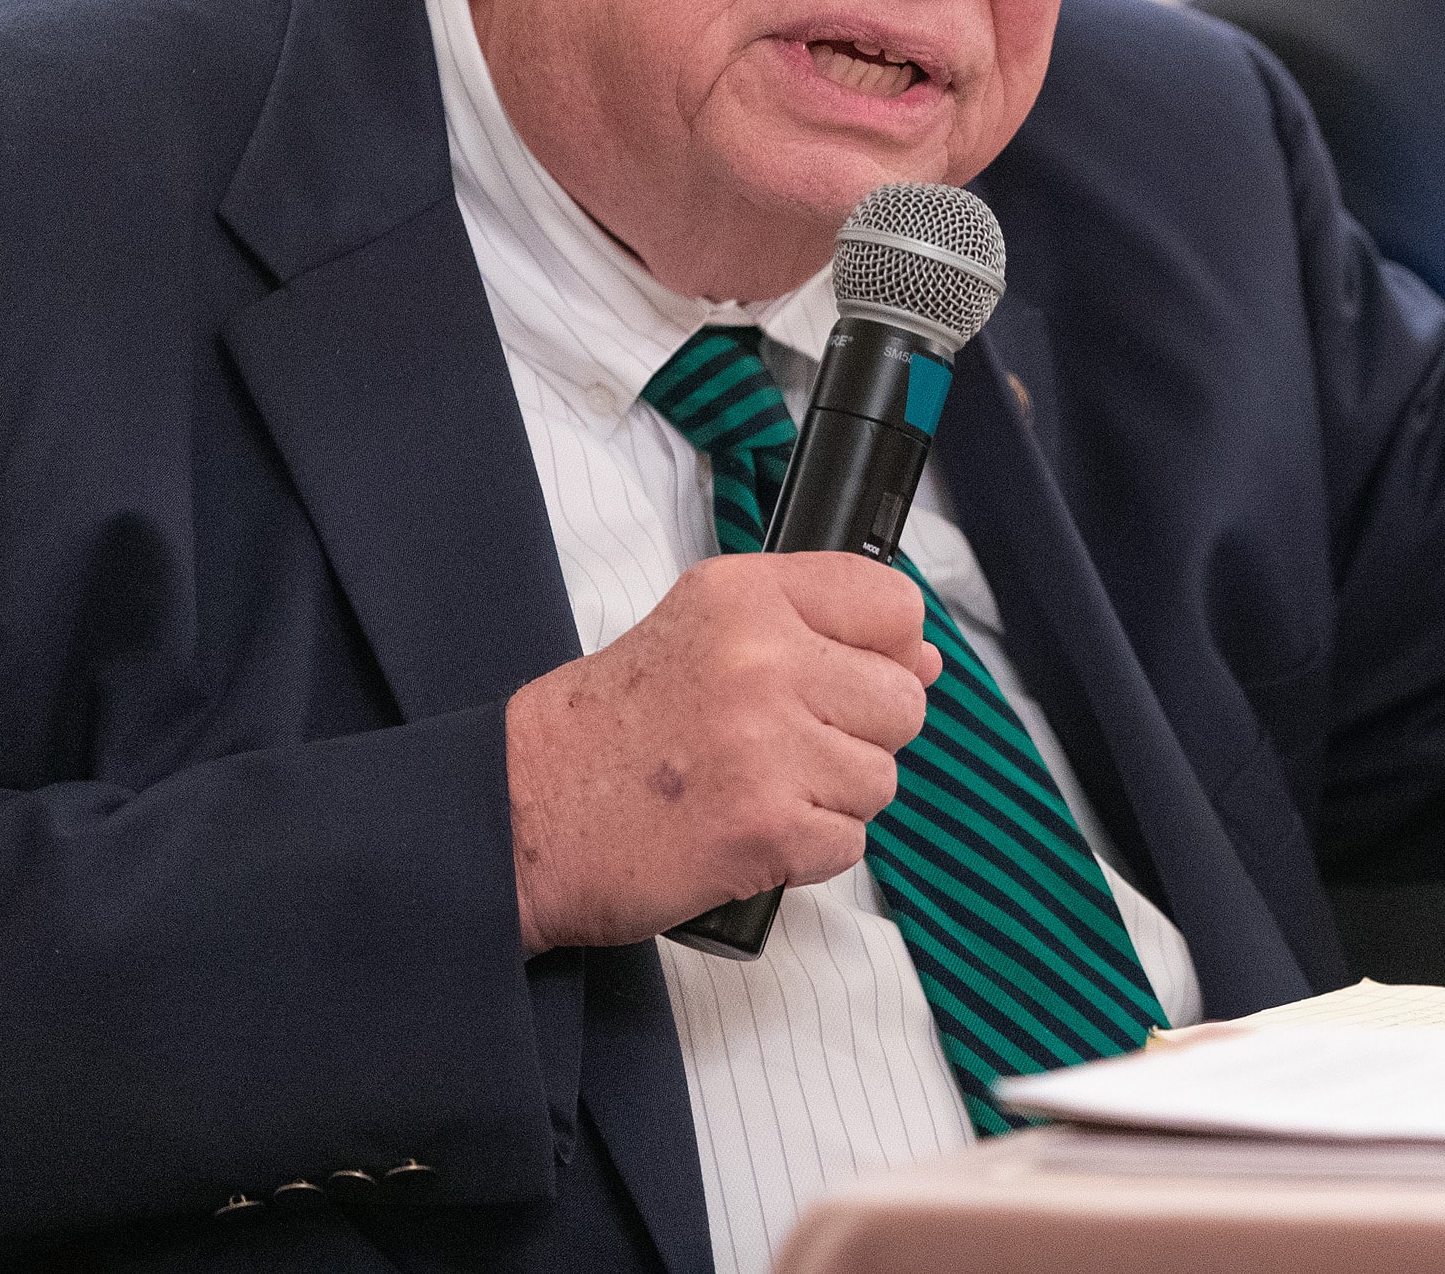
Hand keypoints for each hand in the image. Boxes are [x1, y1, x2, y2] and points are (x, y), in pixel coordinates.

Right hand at [504, 552, 943, 953]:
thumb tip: (924, 663)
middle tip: (778, 746)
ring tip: (751, 787)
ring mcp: (768, 744)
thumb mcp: (706, 635)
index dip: (884, 652)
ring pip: (880, 777)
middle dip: (855, 736)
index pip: (895, 606)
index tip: (842, 675)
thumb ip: (818, 632)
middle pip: (902, 702)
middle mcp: (764, 658)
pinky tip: (744, 829)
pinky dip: (805, 850)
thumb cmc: (612, 729)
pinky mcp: (767, 827)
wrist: (520, 816)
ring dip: (828, 797)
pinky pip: (849, 842)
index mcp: (749, 595)